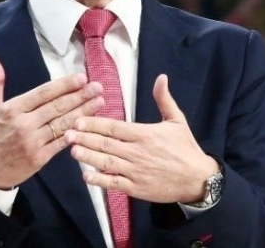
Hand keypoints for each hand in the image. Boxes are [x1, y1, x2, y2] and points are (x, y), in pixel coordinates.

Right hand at [0, 55, 104, 188]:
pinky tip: (90, 125)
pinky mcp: (39, 158)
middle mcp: (24, 124)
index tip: (81, 77)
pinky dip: (75, 134)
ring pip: (63, 123)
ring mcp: (33, 142)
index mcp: (13, 109)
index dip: (64, 85)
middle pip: (57, 106)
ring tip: (100, 102)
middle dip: (80, 95)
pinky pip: (61, 143)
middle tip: (97, 86)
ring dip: (83, 112)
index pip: (44, 93)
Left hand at [66, 74, 218, 203]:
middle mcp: (137, 152)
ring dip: (88, 157)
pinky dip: (100, 180)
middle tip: (66, 133)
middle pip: (106, 144)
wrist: (198, 179)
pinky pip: (114, 183)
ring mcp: (136, 171)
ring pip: (107, 163)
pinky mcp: (137, 188)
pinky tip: (86, 176)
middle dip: (85, 138)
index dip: (94, 124)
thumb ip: (164, 99)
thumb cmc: (186, 148)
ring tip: (72, 151)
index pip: (114, 127)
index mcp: (144, 134)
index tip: (78, 120)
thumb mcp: (177, 120)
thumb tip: (161, 77)